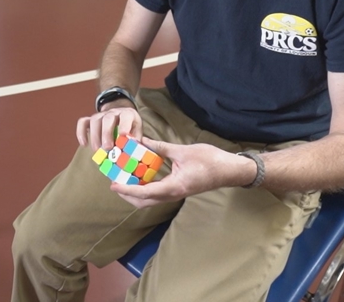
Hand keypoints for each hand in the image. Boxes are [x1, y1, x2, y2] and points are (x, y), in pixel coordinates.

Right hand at [75, 102, 141, 149]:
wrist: (121, 114)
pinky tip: (84, 144)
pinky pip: (83, 122)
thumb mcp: (137, 130)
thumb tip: (134, 150)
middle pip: (107, 118)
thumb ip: (136, 139)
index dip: (124, 125)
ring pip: (94, 120)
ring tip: (97, 149)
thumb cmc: (130, 126)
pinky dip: (81, 132)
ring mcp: (101, 115)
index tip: (123, 135)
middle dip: (106, 133)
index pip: (125, 116)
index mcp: (127, 114)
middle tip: (107, 148)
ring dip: (95, 135)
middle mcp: (113, 112)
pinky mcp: (91, 119)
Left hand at [109, 138, 254, 207]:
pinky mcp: (179, 191)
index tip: (114, 185)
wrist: (229, 171)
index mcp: (173, 187)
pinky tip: (142, 176)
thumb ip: (160, 147)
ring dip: (136, 193)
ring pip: (150, 200)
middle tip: (115, 183)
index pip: (144, 192)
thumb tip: (141, 141)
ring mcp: (176, 194)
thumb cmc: (210, 160)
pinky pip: (158, 194)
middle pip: (144, 202)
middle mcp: (173, 195)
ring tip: (125, 180)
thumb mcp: (182, 151)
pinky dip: (146, 188)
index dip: (127, 189)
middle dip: (127, 195)